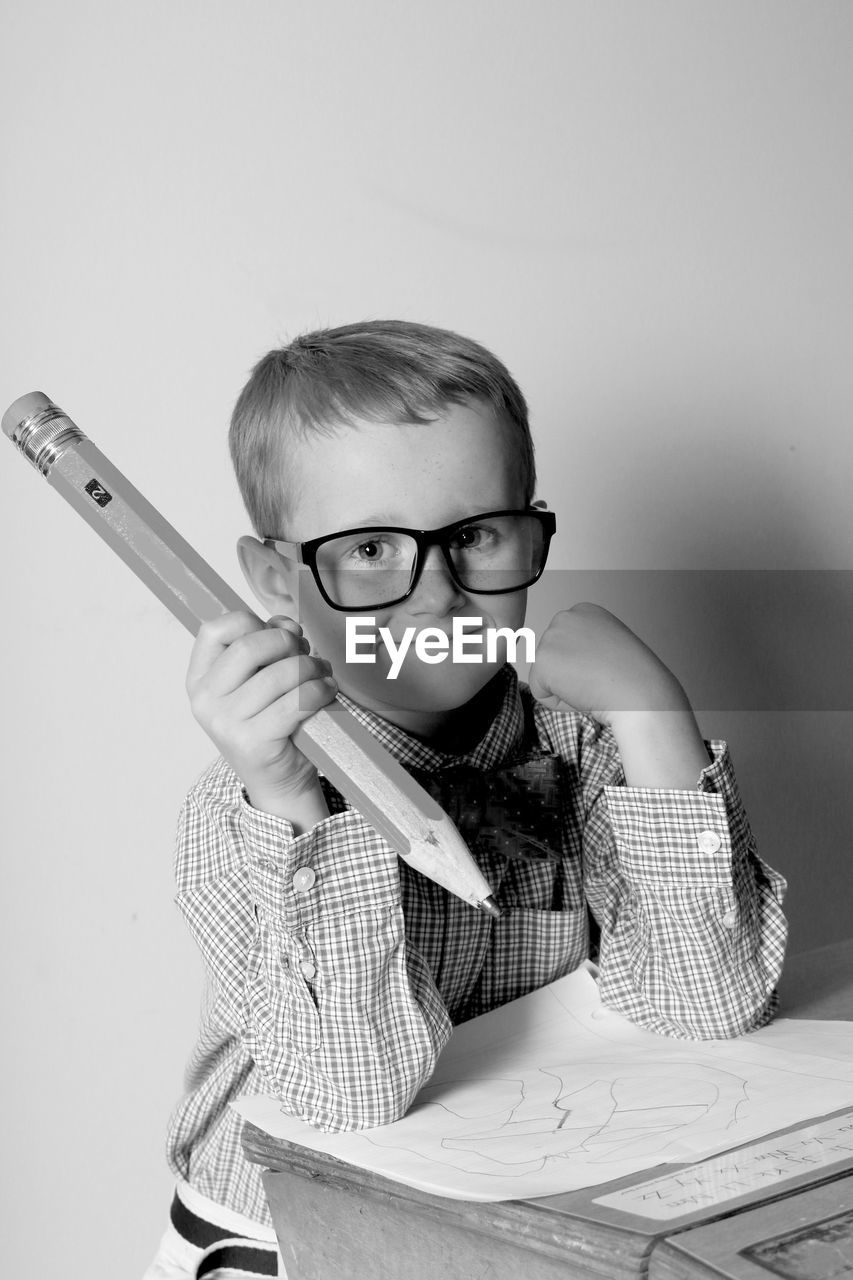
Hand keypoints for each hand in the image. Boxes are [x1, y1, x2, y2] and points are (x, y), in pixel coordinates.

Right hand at [186, 611, 337, 816]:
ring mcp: (225, 723)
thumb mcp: (258, 681)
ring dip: (311, 667)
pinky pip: (296, 701)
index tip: (277, 633)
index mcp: (199, 680)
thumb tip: (286, 626)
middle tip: (305, 653)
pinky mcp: (253, 742)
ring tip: (322, 674)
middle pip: (248, 647)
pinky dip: (320, 690)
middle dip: (287, 642)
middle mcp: (205, 701)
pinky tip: (326, 692)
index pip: (214, 630)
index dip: (251, 622)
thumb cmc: (271, 724)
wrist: (278, 782)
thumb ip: (266, 647)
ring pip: (278, 674)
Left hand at [528, 604, 709, 787]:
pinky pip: (540, 693)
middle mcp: (565, 616)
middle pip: (553, 660)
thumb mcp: (611, 646)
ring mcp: (552, 636)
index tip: (606, 667)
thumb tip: (571, 660)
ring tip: (594, 684)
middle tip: (599, 677)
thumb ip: (587, 646)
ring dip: (566, 689)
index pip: (566, 647)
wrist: (640, 693)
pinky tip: (583, 692)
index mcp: (584, 611)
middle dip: (572, 676)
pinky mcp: (543, 660)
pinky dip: (560, 703)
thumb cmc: (636, 678)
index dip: (585, 665)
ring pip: (546, 677)